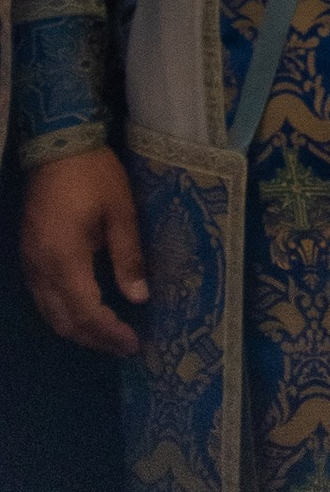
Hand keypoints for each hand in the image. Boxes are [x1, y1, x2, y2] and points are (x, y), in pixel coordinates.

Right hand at [21, 147, 146, 354]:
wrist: (56, 146)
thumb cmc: (94, 175)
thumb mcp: (121, 211)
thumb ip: (128, 257)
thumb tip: (139, 298)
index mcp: (65, 260)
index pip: (86, 313)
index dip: (109, 333)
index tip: (134, 344)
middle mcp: (41, 270)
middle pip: (64, 322)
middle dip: (94, 339)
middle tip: (125, 346)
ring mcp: (30, 265)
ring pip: (50, 314)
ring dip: (78, 330)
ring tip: (109, 335)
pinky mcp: (28, 257)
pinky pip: (42, 299)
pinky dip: (64, 314)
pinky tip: (85, 312)